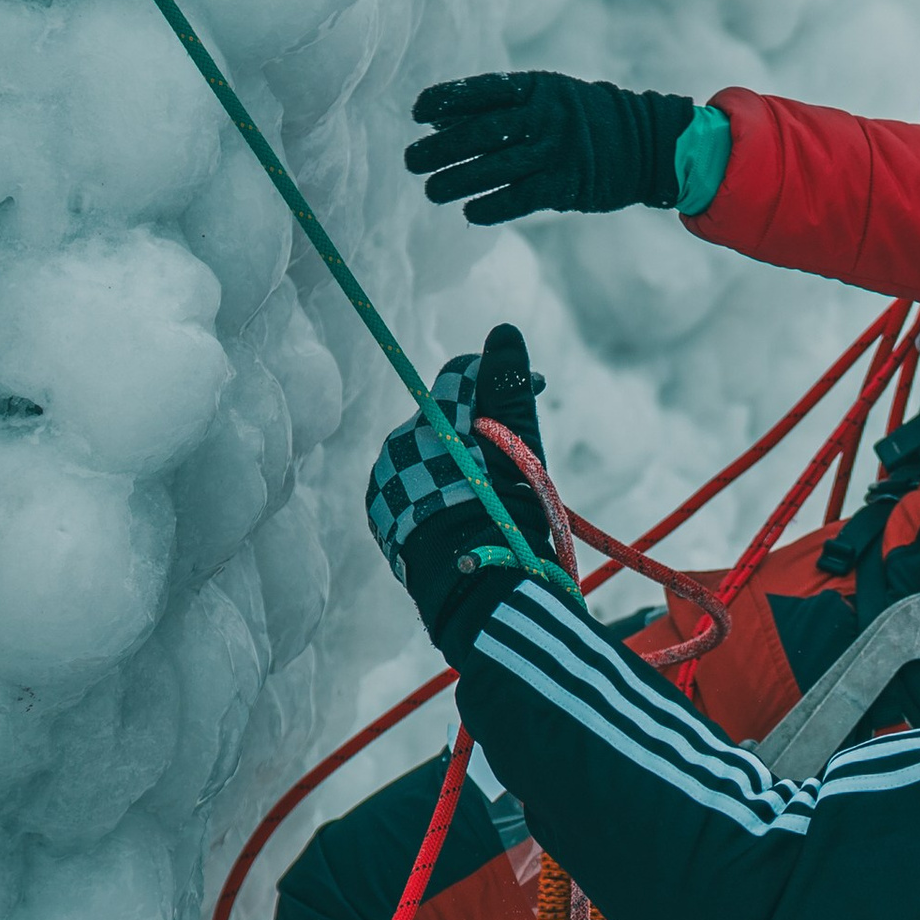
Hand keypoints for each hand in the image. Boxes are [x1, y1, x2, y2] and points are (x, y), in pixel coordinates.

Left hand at [365, 325, 555, 647]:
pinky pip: (414, 482)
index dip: (503, 376)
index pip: (462, 374)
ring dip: (460, 456)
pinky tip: (464, 506)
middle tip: (516, 454)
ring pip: (431, 450)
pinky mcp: (380, 512)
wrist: (471, 589)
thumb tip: (502, 330)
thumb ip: (508, 386)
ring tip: (492, 490)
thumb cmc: (502, 516)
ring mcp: (385, 481)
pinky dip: (440, 484)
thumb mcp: (516, 448)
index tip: (539, 389)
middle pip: (446, 415)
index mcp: (431, 423)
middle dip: (481, 423)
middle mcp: (399, 445)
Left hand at [405, 73, 696, 224]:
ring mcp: (559, 150)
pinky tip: (469, 212)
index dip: (445, 100)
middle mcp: (547, 115)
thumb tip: (439, 122)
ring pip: (496, 168)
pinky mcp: (570, 183)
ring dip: (457, 181)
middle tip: (410, 161)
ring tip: (430, 191)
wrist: (647, 143)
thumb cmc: (583, 119)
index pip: (482, 90)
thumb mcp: (548, 98)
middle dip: (440, 148)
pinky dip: (492, 206)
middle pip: (482, 132)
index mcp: (538, 87)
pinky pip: (522, 197)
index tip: (416, 114)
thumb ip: (500, 107)